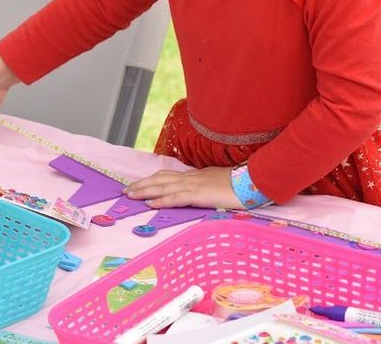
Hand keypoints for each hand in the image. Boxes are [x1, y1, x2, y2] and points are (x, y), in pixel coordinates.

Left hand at [124, 166, 239, 209]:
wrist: (253, 181)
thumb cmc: (241, 185)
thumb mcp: (220, 184)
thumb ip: (208, 187)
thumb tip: (203, 192)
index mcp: (197, 176)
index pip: (170, 176)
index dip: (153, 179)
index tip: (141, 183)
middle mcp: (192, 178)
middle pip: (162, 179)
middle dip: (143, 184)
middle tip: (127, 189)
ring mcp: (195, 185)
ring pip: (164, 186)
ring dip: (145, 190)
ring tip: (131, 195)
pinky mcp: (199, 195)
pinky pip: (176, 197)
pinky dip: (161, 200)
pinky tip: (150, 203)